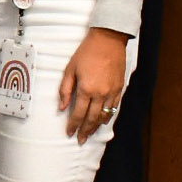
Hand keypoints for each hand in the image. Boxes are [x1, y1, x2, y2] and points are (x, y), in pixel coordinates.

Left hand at [59, 27, 129, 142]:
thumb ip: (65, 90)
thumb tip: (62, 107)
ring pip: (105, 115)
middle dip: (85, 131)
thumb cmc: (86, 53)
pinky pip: (114, 107)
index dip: (73, 125)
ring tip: (90, 133)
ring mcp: (112, 92)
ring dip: (97, 126)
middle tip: (80, 140)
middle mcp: (101, 93)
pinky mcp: (120, 88)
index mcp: (86, 89)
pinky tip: (103, 121)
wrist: (108, 41)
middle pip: (92, 118)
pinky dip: (108, 116)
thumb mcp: (70, 69)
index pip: (78, 113)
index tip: (69, 133)